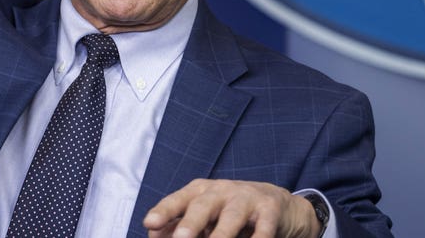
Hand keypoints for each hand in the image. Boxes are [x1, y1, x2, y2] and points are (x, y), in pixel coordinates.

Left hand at [142, 179, 320, 237]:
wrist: (274, 202)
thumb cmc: (228, 210)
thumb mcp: (203, 214)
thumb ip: (177, 224)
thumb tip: (152, 233)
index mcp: (200, 191)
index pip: (178, 200)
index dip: (164, 211)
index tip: (149, 223)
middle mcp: (221, 191)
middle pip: (203, 205)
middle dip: (191, 222)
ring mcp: (246, 198)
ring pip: (232, 216)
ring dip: (222, 233)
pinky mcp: (269, 210)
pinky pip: (264, 226)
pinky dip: (259, 237)